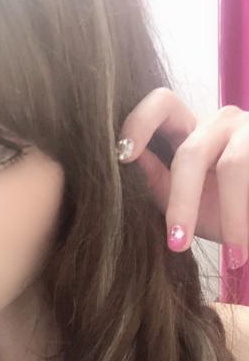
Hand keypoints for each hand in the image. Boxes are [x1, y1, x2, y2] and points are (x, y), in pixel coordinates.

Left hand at [118, 87, 248, 269]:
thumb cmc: (225, 216)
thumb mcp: (187, 205)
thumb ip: (158, 183)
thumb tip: (128, 162)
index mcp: (190, 133)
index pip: (161, 106)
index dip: (140, 122)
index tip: (124, 157)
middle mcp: (220, 122)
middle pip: (191, 152)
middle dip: (183, 203)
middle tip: (178, 244)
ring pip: (234, 165)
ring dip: (233, 215)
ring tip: (235, 254)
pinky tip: (247, 244)